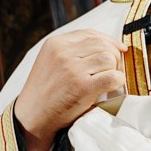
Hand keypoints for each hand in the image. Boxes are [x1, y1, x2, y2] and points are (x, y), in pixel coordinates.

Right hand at [14, 30, 124, 150]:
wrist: (32, 116)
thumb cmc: (45, 92)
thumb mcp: (50, 62)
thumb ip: (71, 51)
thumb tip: (107, 45)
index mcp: (55, 44)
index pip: (90, 34)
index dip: (108, 41)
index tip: (117, 49)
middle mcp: (63, 53)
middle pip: (102, 44)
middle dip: (113, 56)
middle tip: (111, 70)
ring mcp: (72, 69)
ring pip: (109, 58)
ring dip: (114, 69)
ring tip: (106, 80)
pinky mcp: (83, 87)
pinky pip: (113, 77)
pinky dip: (117, 82)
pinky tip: (110, 88)